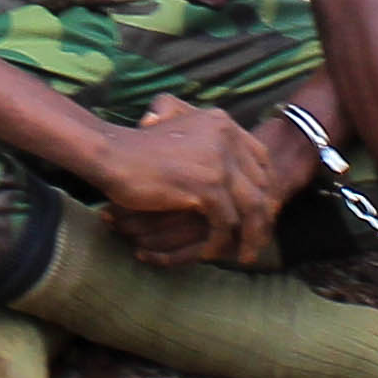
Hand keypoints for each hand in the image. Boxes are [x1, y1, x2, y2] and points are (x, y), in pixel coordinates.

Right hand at [95, 93, 281, 267]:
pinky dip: (219, 241)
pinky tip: (210, 252)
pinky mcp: (206, 185)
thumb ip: (211, 144)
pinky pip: (225, 222)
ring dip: (249, 236)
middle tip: (257, 241)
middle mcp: (226, 137)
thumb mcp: (182, 134)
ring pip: (251, 207)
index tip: (261, 213)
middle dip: (262, 217)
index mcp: (222, 122)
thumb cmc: (140, 150)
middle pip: (262, 185)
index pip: (262, 159)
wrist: (112, 154)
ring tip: (243, 254)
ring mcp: (218, 161)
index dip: (265, 189)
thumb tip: (240, 177)